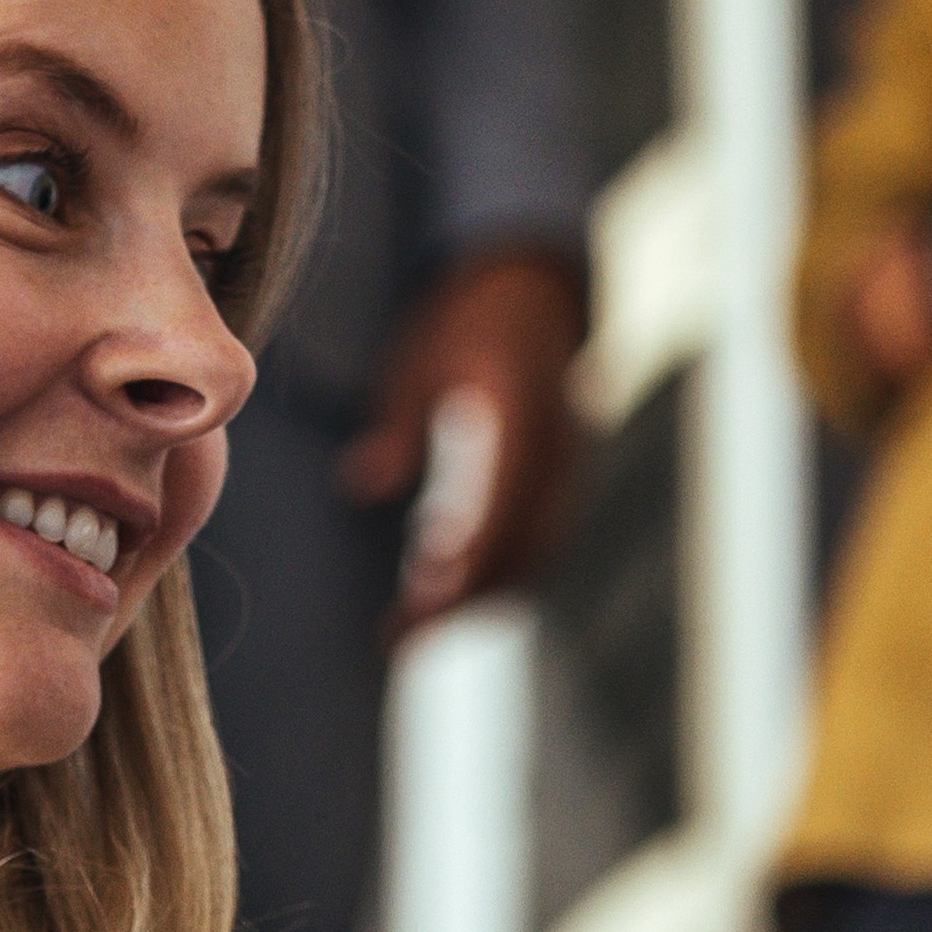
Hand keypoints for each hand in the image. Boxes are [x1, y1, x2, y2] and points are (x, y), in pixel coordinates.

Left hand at [338, 239, 589, 630]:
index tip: (424, 597)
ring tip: (410, 631)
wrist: (534, 294)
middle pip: (523, 545)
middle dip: (465, 602)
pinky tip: (443, 597)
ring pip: (535, 556)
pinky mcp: (563, 485)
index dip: (469, 555)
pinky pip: (539, 546)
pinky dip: (496, 580)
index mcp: (521, 409)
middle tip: (398, 638)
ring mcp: (568, 470)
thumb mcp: (419, 359)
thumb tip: (363, 483)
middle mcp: (557, 447)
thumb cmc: (465, 323)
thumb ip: (398, 422)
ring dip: (478, 601)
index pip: (503, 498)